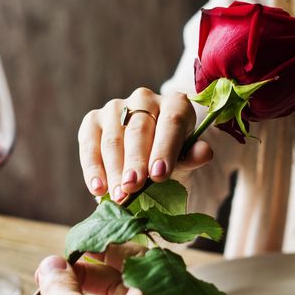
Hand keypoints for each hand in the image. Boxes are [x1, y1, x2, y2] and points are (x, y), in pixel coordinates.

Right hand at [78, 88, 213, 202]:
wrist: (147, 158)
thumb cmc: (170, 157)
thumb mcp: (185, 159)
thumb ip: (193, 156)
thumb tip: (204, 152)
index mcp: (175, 103)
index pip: (171, 122)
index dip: (164, 148)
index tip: (159, 175)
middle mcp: (144, 99)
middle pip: (139, 130)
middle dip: (135, 162)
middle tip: (133, 188)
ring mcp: (116, 108)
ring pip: (113, 139)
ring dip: (114, 170)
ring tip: (119, 195)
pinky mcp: (93, 121)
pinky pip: (90, 145)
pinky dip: (93, 169)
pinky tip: (98, 189)